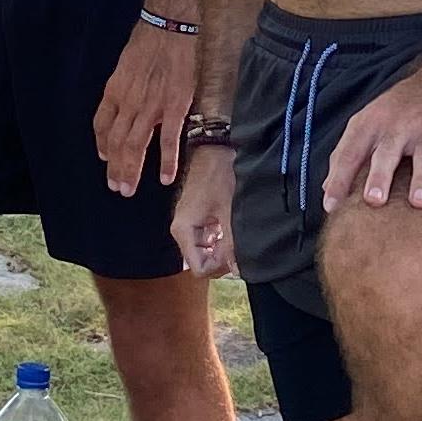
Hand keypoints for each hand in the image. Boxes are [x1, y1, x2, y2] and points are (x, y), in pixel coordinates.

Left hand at [95, 21, 198, 193]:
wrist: (170, 25)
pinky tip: (164, 178)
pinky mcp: (174, 106)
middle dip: (115, 167)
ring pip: (135, 145)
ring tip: (128, 189)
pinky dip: (165, 161)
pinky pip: (167, 140)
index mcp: (115, 90)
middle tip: (117, 187)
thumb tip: (121, 100)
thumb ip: (123, 86)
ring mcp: (151, 106)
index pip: (102, 125)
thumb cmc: (149, 40)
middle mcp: (128, 102)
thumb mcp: (126, 63)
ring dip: (131, 170)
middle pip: (116, 142)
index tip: (105, 159)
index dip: (102, 145)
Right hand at [171, 144, 237, 276]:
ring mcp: (189, 226)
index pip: (199, 268)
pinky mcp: (197, 220)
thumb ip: (231, 243)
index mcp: (183, 230)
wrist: (215, 150)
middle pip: (202, 262)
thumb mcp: (229, 212)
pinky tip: (232, 226)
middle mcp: (182, 231)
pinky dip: (222, 239)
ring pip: (207, 253)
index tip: (235, 252)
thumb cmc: (220, 176)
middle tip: (239, 243)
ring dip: (223, 248)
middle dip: (223, 258)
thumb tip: (238, 270)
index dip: (220, 265)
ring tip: (236, 232)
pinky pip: (209, 241)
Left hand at [321, 58, 421, 215]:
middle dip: (380, 175)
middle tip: (374, 200)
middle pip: (387, 153)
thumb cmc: (397, 112)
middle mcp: (398, 127)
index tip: (331, 206)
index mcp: (372, 124)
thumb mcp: (368, 123)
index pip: (351, 152)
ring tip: (420, 203)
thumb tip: (327, 194)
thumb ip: (346, 155)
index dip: (339, 179)